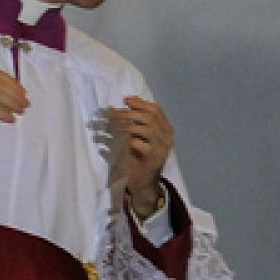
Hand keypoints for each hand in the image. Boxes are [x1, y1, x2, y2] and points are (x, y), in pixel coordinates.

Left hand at [107, 95, 172, 214]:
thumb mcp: (138, 134)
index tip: (124, 100)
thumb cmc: (139, 154)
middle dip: (129, 113)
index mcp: (166, 129)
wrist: (143, 180)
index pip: (156, 110)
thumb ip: (136, 118)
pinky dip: (127, 141)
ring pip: (147, 128)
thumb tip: (128, 99)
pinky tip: (118, 143)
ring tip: (113, 127)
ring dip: (127, 126)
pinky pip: (140, 144)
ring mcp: (162, 148)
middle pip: (150, 117)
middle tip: (112, 113)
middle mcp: (167, 137)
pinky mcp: (154, 158)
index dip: (140, 103)